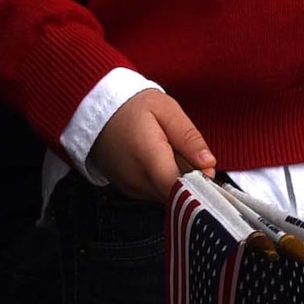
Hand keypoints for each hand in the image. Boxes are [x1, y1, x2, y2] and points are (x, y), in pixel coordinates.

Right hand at [89, 89, 215, 201]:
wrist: (94, 110)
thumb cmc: (132, 106)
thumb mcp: (166, 110)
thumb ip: (188, 138)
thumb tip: (209, 163)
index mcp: (148, 158)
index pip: (179, 190)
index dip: (200, 185)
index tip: (208, 171)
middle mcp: (137, 180)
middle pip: (176, 195)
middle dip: (191, 182)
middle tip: (193, 157)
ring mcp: (130, 188)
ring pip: (166, 196)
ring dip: (177, 181)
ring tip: (173, 155)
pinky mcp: (128, 190)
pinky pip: (155, 193)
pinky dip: (164, 182)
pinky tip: (161, 162)